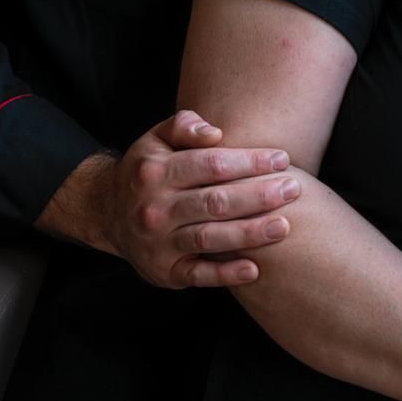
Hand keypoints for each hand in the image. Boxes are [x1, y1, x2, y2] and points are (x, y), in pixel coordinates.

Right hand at [38, 110, 300, 288]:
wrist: (108, 213)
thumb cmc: (148, 170)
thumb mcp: (156, 139)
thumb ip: (184, 126)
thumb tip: (215, 132)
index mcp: (155, 171)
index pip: (210, 164)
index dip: (248, 161)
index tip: (281, 158)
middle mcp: (154, 208)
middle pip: (215, 202)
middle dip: (259, 195)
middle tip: (293, 189)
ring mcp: (158, 243)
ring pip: (210, 238)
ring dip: (250, 233)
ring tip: (284, 226)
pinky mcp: (164, 272)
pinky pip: (199, 275)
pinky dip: (226, 274)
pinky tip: (255, 269)